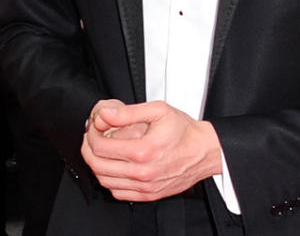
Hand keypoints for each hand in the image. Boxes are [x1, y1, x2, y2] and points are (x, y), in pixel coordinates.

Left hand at [81, 100, 221, 201]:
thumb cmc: (184, 131)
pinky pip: (117, 192)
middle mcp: (142, 172)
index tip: (94, 128)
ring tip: (101, 151)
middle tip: (92, 138)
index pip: (100, 147)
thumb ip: (129, 112)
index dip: (91, 135)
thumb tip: (105, 114)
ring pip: (104, 180)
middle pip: (97, 165)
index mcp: (143, 151)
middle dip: (88, 149)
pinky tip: (114, 167)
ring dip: (97, 165)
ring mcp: (144, 186)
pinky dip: (109, 180)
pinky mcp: (148, 194)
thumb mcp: (160, 110)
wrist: (205, 151)